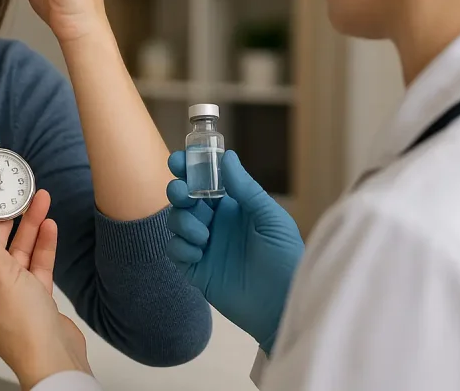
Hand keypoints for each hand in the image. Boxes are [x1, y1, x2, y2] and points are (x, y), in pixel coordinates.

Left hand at [0, 190, 91, 388]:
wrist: (55, 358)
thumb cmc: (21, 326)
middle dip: (4, 216)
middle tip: (12, 191)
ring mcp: (7, 292)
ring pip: (15, 250)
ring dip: (28, 225)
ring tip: (39, 198)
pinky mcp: (31, 294)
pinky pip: (34, 262)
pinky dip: (41, 244)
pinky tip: (49, 224)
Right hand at [165, 150, 304, 351]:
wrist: (281, 304)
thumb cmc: (285, 258)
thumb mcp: (271, 218)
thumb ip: (246, 188)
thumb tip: (228, 156)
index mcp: (234, 205)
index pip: (206, 180)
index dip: (189, 168)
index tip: (178, 160)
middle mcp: (215, 222)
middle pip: (184, 197)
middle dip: (178, 190)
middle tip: (182, 193)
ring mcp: (204, 245)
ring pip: (176, 220)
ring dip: (183, 222)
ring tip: (203, 236)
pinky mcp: (195, 268)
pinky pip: (174, 249)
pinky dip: (182, 247)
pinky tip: (200, 254)